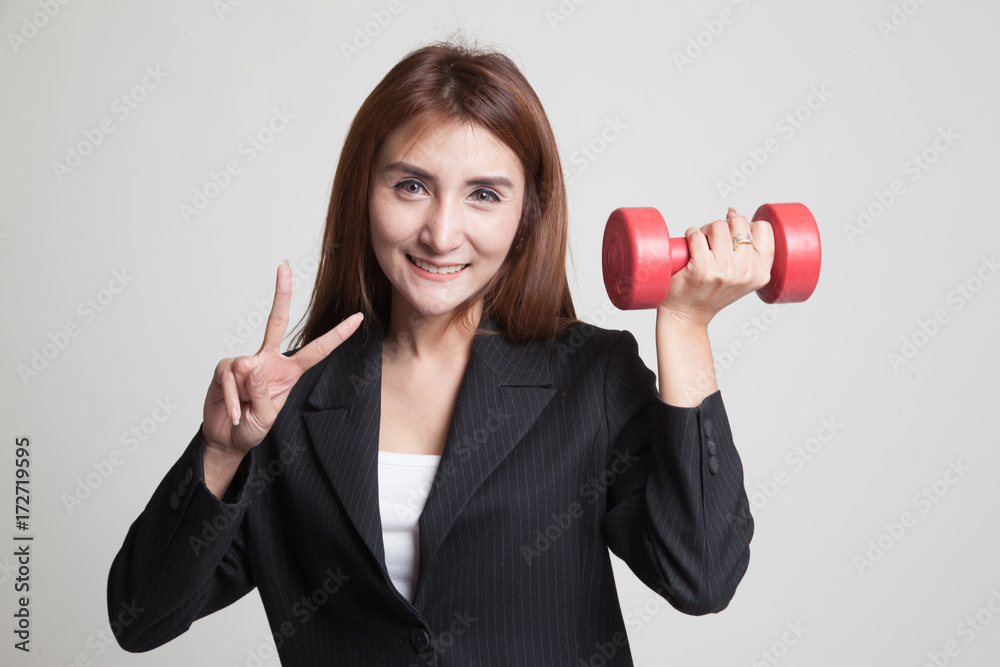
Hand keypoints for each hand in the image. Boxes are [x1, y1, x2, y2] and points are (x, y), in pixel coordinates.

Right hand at [202, 263, 362, 462]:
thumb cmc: (252, 428)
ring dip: (245, 396)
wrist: (227, 437)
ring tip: (244, 410)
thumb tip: (249, 365)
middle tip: (284, 266)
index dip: (338, 334)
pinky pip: (229, 378)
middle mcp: (268, 360)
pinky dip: (232, 399)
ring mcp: (245, 362)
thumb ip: (262, 393)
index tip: (357, 317)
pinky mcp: (224, 368)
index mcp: (289, 371)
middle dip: (281, 293)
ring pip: (246, 368)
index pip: (317, 349)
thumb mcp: (265, 418)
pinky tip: (234, 411)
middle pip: (277, 321)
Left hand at [658, 208, 774, 327]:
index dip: (746, 225)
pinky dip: (690, 234)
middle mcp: (745, 272)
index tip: (733, 234)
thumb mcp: (740, 275)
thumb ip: (744, 248)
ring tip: (701, 243)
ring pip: (718, 226)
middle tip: (712, 240)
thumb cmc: (711, 292)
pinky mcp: (701, 269)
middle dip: (723, 225)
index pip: (763, 229)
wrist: (688, 316)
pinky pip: (697, 235)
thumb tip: (733, 212)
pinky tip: (688, 245)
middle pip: (738, 223)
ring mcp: (724, 270)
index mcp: (761, 272)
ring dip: (705, 229)